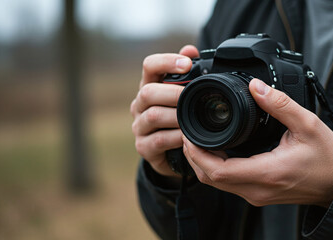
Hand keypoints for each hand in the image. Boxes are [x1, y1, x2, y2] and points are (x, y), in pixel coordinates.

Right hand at [131, 45, 198, 176]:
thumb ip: (187, 72)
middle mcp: (140, 105)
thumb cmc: (178, 117)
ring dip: (176, 115)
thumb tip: (190, 50)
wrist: (172, 152)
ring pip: (153, 116)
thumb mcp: (183, 95)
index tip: (187, 64)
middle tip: (192, 96)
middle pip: (148, 92)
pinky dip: (177, 137)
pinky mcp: (144, 147)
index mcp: (150, 86)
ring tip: (193, 116)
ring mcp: (139, 126)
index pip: (149, 65)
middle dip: (173, 93)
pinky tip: (188, 136)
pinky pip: (159, 140)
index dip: (166, 61)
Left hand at [182, 78, 332, 206]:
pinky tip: (217, 151)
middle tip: (189, 133)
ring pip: (216, 183)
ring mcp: (255, 194)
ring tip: (198, 139)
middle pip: (209, 178)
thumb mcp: (307, 125)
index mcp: (266, 172)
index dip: (196, 152)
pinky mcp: (257, 194)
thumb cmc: (326, 158)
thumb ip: (280, 104)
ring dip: (202, 163)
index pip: (216, 170)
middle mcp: (256, 188)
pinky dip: (215, 168)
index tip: (189, 133)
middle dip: (193, 156)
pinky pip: (227, 184)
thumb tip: (256, 86)